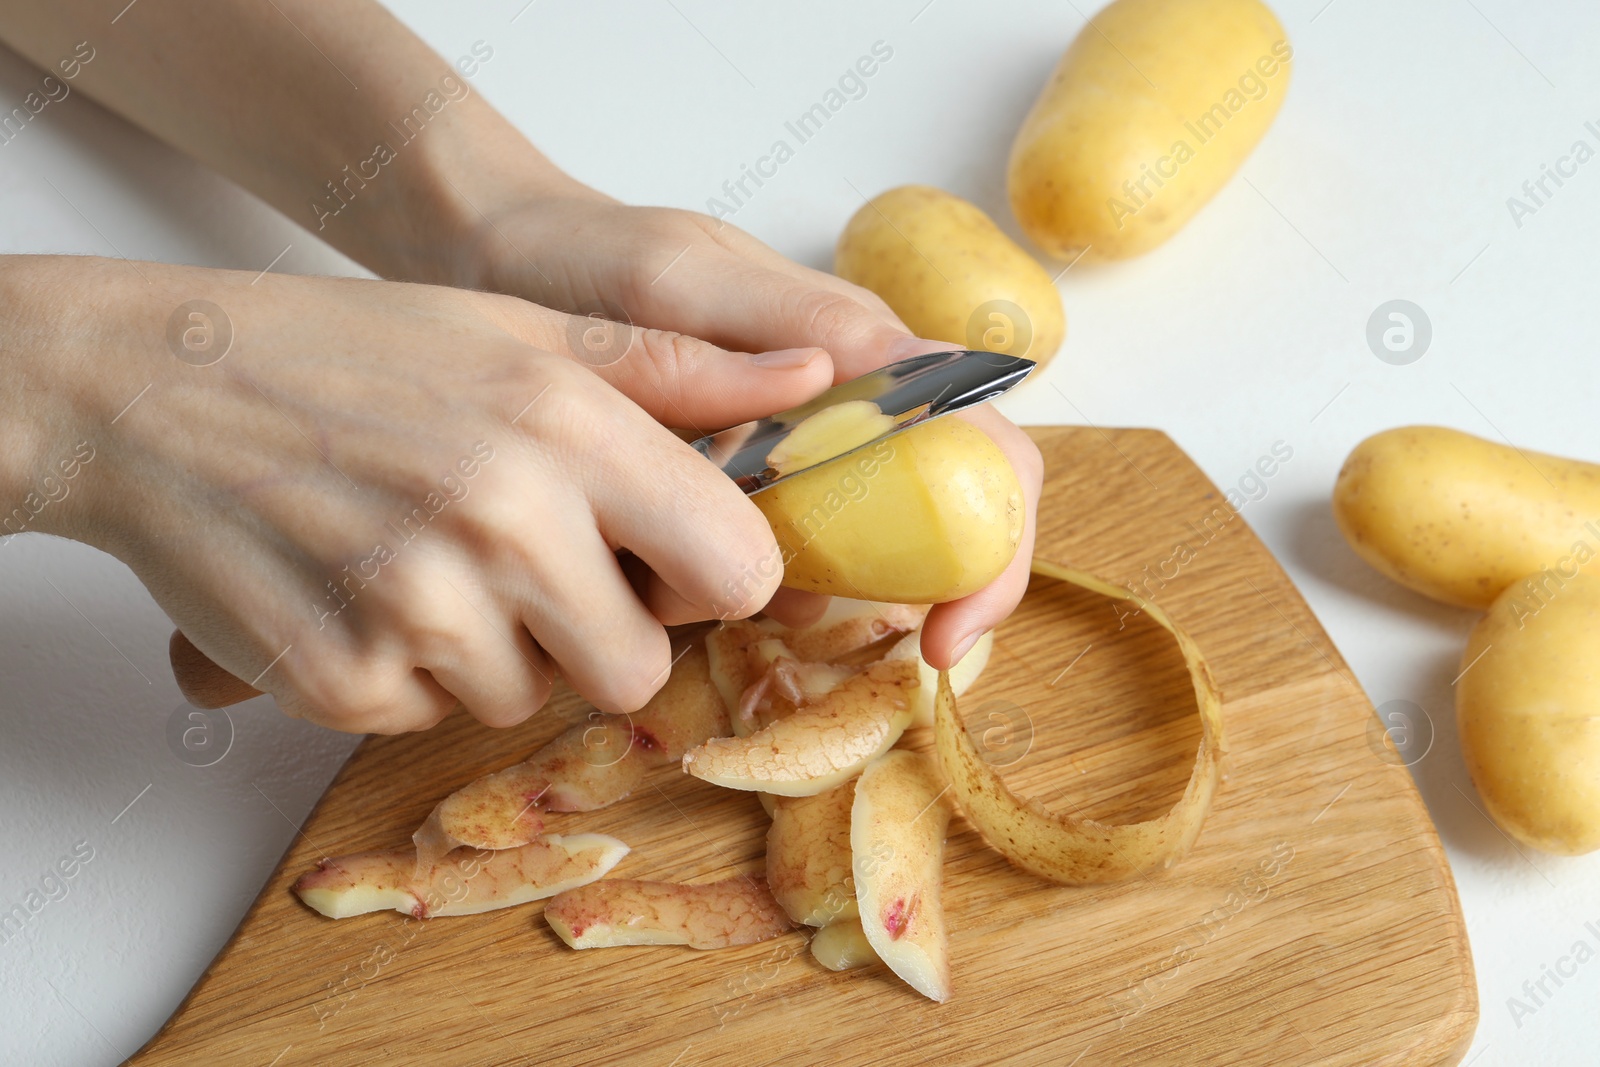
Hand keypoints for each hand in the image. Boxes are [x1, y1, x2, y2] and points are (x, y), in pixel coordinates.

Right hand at [5, 255, 834, 732]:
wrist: (155, 388)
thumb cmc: (350, 353)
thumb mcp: (524, 330)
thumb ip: (678, 372)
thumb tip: (821, 375)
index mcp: (569, 426)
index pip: (737, 570)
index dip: (708, 577)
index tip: (663, 559)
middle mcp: (505, 520)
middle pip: (637, 668)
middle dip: (596, 633)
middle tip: (523, 565)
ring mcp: (419, 610)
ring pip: (527, 700)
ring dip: (492, 651)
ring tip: (423, 558)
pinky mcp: (342, 681)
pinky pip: (429, 716)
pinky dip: (405, 673)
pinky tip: (360, 590)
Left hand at [436, 194, 1044, 668]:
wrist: (496, 261)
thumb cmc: (588, 253)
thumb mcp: (677, 275)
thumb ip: (781, 314)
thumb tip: (888, 369)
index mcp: (865, 354)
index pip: (988, 452)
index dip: (994, 549)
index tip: (945, 632)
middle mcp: (847, 408)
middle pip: (945, 521)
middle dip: (928, 594)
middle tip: (885, 648)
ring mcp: (791, 452)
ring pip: (860, 551)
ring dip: (824, 598)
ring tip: (734, 608)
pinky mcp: (732, 484)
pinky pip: (780, 557)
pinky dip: (755, 591)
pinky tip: (688, 597)